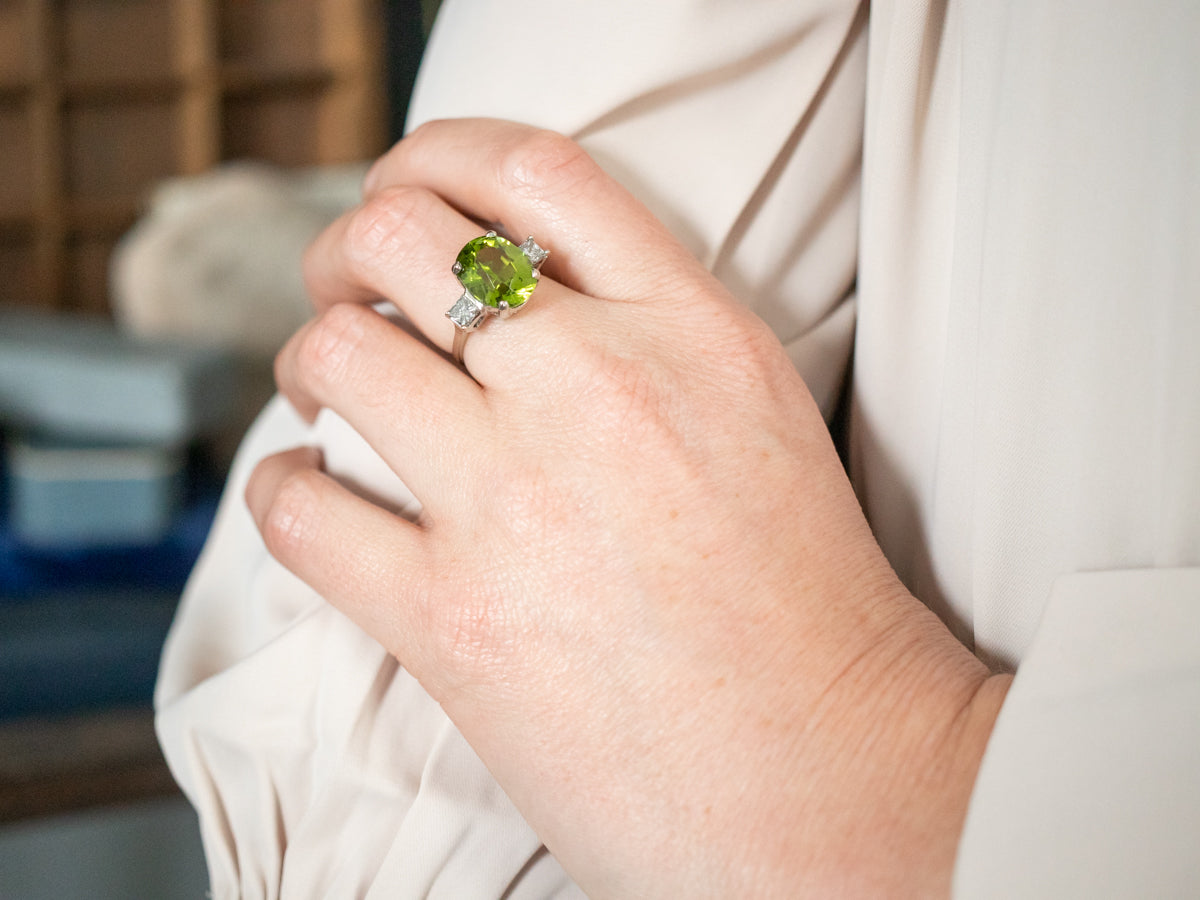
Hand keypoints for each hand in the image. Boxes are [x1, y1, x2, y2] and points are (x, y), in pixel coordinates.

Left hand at [245, 118, 1008, 897]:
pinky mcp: (454, 619)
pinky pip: (302, 508)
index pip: (533, 170)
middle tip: (347, 299)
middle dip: (348, 254)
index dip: (439, 157)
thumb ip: (654, 339)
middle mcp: (600, 387)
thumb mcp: (760, 417)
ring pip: (339, 351)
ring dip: (310, 362)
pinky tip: (312, 498)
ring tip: (326, 400)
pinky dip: (283, 491)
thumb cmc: (810, 611)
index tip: (407, 191)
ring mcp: (519, 499)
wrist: (834, 773)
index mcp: (690, 332)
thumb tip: (522, 308)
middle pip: (406, 236)